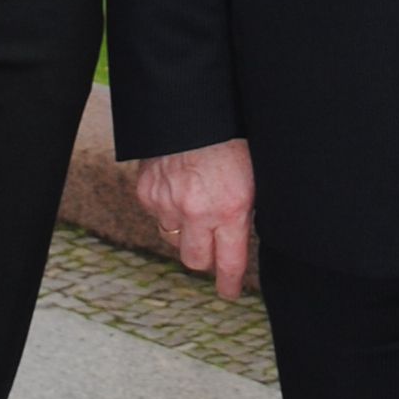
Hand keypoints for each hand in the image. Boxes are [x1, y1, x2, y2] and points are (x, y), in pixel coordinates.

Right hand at [133, 139, 255, 299]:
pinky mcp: (146, 192)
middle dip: (204, 257)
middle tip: (211, 246)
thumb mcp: (252, 177)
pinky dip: (165, 207)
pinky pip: (156, 214)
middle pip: (195, 261)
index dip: (229, 284)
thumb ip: (243, 210)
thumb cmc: (229, 137)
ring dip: (183, 229)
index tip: (229, 292)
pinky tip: (176, 185)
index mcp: (230, 209)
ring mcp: (168, 203)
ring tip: (193, 202)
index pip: (229, 263)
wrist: (190, 106)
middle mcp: (197, 212)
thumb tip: (238, 238)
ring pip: (173, 238)